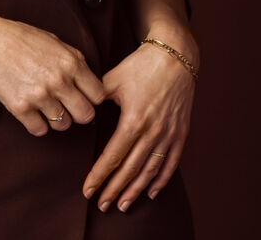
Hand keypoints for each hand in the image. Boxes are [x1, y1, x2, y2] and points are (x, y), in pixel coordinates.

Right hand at [0, 11, 105, 135]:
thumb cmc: (19, 38)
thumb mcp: (54, 41)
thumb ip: (74, 60)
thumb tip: (88, 80)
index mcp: (70, 62)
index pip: (98, 95)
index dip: (92, 98)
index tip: (83, 97)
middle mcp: (58, 80)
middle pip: (85, 115)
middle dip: (79, 113)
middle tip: (68, 107)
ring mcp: (39, 95)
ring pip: (63, 125)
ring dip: (57, 119)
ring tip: (46, 106)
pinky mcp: (20, 107)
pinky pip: (40, 130)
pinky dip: (37, 124)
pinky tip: (32, 111)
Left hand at [82, 40, 195, 211]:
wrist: (174, 56)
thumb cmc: (140, 65)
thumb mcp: (113, 78)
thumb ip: (95, 97)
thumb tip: (79, 111)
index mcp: (134, 119)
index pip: (114, 155)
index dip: (100, 174)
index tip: (88, 189)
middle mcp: (153, 130)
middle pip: (131, 168)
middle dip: (115, 189)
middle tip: (101, 205)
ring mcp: (169, 133)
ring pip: (151, 169)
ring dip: (136, 189)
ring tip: (123, 205)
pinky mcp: (181, 132)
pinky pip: (171, 161)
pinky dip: (161, 179)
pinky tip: (151, 191)